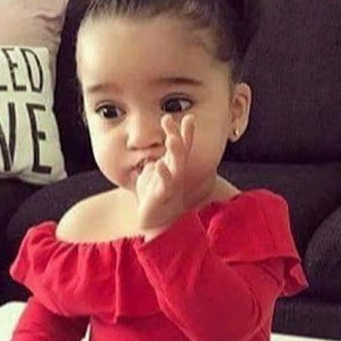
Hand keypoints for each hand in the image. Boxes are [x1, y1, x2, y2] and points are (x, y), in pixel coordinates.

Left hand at [135, 113, 194, 233]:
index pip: (182, 146)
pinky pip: (164, 185)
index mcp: (174, 167)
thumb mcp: (152, 175)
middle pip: (180, 152)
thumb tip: (153, 146)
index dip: (185, 132)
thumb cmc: (155, 198)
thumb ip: (154, 160)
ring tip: (172, 139)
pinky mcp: (162, 197)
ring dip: (175, 152)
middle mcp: (176, 175)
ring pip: (176, 167)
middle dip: (177, 135)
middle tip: (170, 119)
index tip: (189, 117)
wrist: (156, 223)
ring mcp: (170, 186)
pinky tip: (159, 164)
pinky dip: (162, 174)